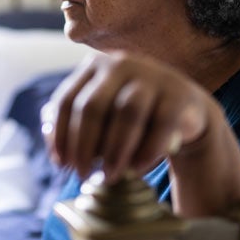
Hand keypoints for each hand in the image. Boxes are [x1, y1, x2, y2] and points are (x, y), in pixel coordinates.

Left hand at [42, 51, 216, 181]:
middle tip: (83, 176)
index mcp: (95, 65)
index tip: (61, 165)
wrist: (185, 111)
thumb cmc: (131, 117)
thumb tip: (54, 150)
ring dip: (114, 150)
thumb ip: (72, 126)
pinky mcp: (179, 93)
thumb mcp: (101, 116)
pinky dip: (146, 151)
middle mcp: (121, 63)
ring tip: (109, 175)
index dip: (59, 135)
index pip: (66, 100)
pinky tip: (136, 169)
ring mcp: (152, 75)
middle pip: (92, 107)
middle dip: (84, 146)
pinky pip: (160, 125)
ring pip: (126, 113)